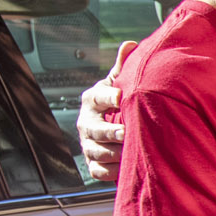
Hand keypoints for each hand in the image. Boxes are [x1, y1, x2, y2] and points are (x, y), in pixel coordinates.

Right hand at [76, 42, 136, 182]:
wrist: (114, 128)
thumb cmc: (119, 103)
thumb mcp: (120, 84)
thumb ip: (124, 67)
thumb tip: (129, 44)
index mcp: (92, 100)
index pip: (96, 97)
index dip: (107, 97)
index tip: (120, 97)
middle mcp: (86, 122)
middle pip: (93, 128)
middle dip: (108, 132)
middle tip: (125, 132)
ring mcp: (88, 144)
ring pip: (95, 151)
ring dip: (111, 154)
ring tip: (128, 153)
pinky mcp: (92, 163)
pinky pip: (97, 171)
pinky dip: (109, 171)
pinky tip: (124, 169)